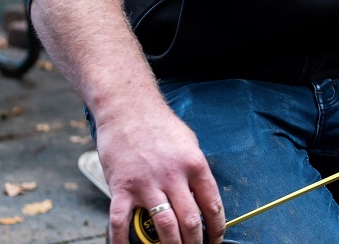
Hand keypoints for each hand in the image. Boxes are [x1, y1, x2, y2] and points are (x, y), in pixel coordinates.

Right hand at [97, 102, 223, 243]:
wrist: (127, 108)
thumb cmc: (159, 125)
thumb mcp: (189, 143)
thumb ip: (196, 171)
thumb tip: (203, 197)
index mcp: (194, 165)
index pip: (212, 205)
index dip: (217, 228)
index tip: (216, 239)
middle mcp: (173, 176)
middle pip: (190, 221)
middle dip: (196, 242)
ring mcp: (146, 183)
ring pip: (163, 226)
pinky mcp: (121, 187)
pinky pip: (121, 222)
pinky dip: (124, 241)